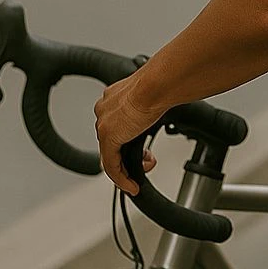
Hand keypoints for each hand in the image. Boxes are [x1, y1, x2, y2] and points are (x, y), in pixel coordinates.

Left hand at [94, 73, 164, 194]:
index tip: (143, 147)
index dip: (130, 139)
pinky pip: (112, 167)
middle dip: (131, 154)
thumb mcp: (154, 95)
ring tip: (144, 171)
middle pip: (113, 141)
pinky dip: (122, 179)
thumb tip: (163, 104)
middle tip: (148, 160)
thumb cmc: (161, 82)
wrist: (157, 83)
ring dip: (128, 168)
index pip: (116, 124)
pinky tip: (133, 185)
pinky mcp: (108, 138)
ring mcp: (104, 124)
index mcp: (114, 96)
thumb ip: (150, 104)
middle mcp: (106, 109)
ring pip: (111, 155)